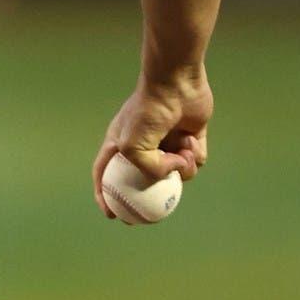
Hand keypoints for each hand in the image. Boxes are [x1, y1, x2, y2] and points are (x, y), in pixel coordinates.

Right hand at [91, 66, 212, 217]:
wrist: (174, 84)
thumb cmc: (146, 112)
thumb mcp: (132, 147)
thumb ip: (147, 171)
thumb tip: (170, 177)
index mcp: (120, 142)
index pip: (105, 173)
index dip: (104, 194)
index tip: (111, 214)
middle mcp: (143, 143)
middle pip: (145, 177)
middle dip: (153, 196)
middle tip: (155, 215)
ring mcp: (167, 140)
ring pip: (176, 171)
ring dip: (182, 168)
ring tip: (181, 153)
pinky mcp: (190, 136)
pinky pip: (195, 159)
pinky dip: (194, 154)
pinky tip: (190, 139)